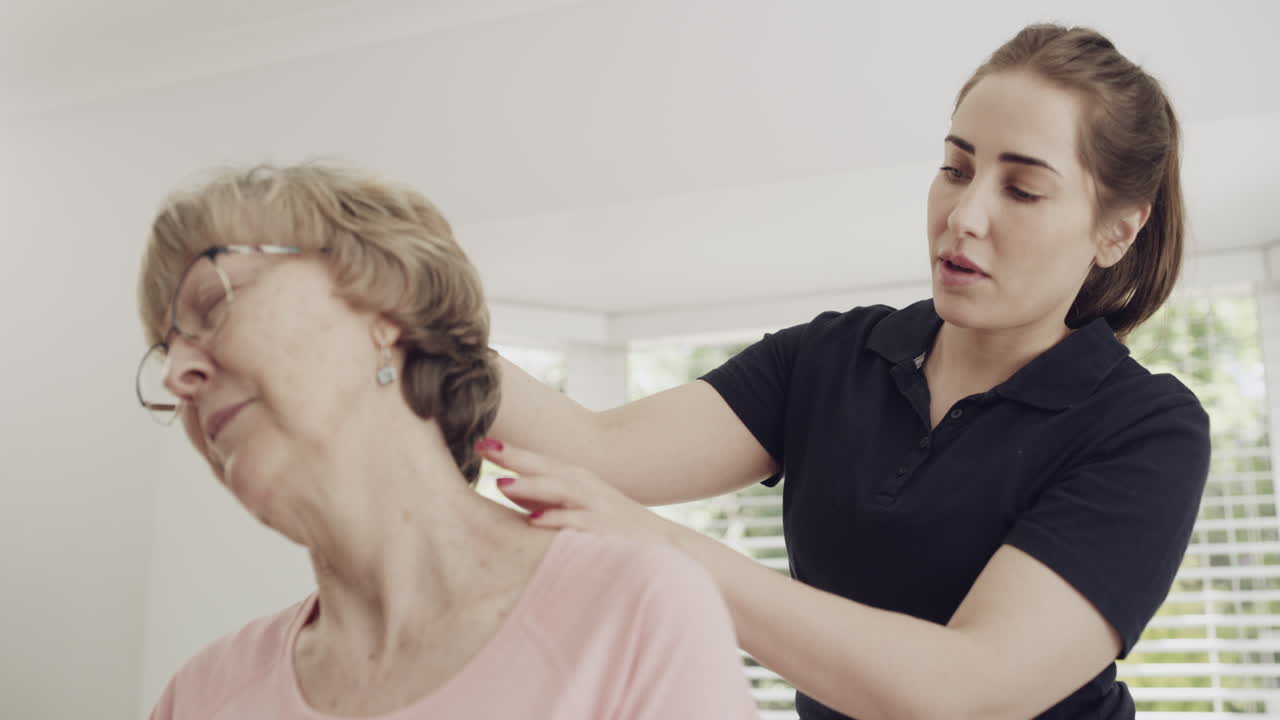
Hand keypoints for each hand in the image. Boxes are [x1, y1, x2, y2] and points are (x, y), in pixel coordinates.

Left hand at [474, 438, 683, 546]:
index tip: (478, 441)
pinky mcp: (606, 528)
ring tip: (501, 484)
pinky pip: (578, 521)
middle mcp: (585, 486)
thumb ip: (541, 496)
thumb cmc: (613, 525)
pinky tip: (535, 520)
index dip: (510, 451)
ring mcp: (597, 505)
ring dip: (531, 486)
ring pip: (560, 490)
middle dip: (515, 457)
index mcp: (575, 478)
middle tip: (482, 447)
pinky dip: (557, 519)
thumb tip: (504, 487)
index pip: (537, 460)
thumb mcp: (575, 504)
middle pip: (546, 466)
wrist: (665, 545)